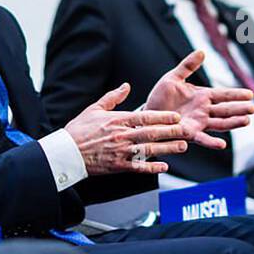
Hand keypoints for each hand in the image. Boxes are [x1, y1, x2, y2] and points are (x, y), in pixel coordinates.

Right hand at [65, 83, 189, 174]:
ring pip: (148, 149)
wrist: (66, 152)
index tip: (176, 116)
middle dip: (171, 132)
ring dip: (167, 148)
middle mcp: (121, 135)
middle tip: (187, 131)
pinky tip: (164, 166)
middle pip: (151, 132)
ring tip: (182, 147)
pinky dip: (151, 167)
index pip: (145, 117)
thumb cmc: (78, 130)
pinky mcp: (117, 166)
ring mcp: (120, 152)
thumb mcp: (94, 109)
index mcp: (117, 120)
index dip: (162, 117)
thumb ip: (113, 97)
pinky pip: (138, 167)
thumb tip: (126, 86)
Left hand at [145, 49, 253, 149]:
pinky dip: (212, 142)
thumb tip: (202, 51)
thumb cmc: (160, 97)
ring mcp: (198, 123)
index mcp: (202, 96)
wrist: (147, 114)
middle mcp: (203, 110)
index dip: (237, 94)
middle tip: (253, 109)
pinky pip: (202, 138)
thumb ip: (188, 66)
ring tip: (246, 121)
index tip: (251, 94)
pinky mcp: (189, 133)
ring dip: (233, 123)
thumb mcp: (173, 77)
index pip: (223, 94)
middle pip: (225, 109)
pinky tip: (222, 144)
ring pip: (220, 123)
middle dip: (239, 109)